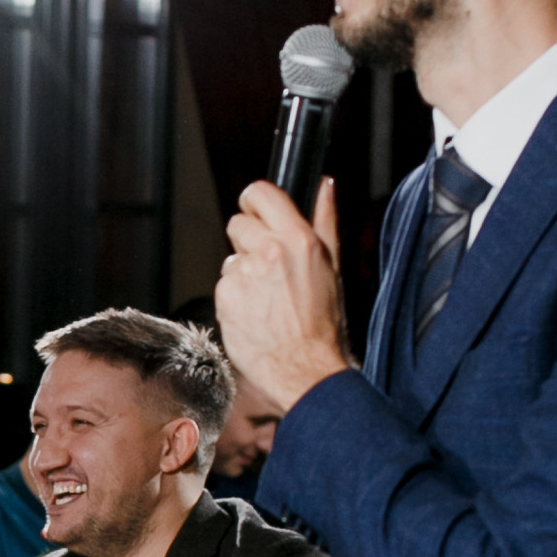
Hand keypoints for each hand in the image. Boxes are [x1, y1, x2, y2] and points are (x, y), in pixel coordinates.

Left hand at [217, 176, 348, 418]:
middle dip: (249, 241)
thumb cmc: (323, 324)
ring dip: (243, 274)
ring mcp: (244, 275)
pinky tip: (254, 314)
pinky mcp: (225, 297)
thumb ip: (326, 221)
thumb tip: (326, 186)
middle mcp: (269, 252)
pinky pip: (223, 285)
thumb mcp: (332, 267)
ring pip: (231, 259)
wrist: (305, 370)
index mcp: (298, 239)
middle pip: (238, 224)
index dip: (253, 202)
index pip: (260, 193)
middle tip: (269, 270)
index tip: (254, 212)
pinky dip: (234, 298)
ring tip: (267, 300)